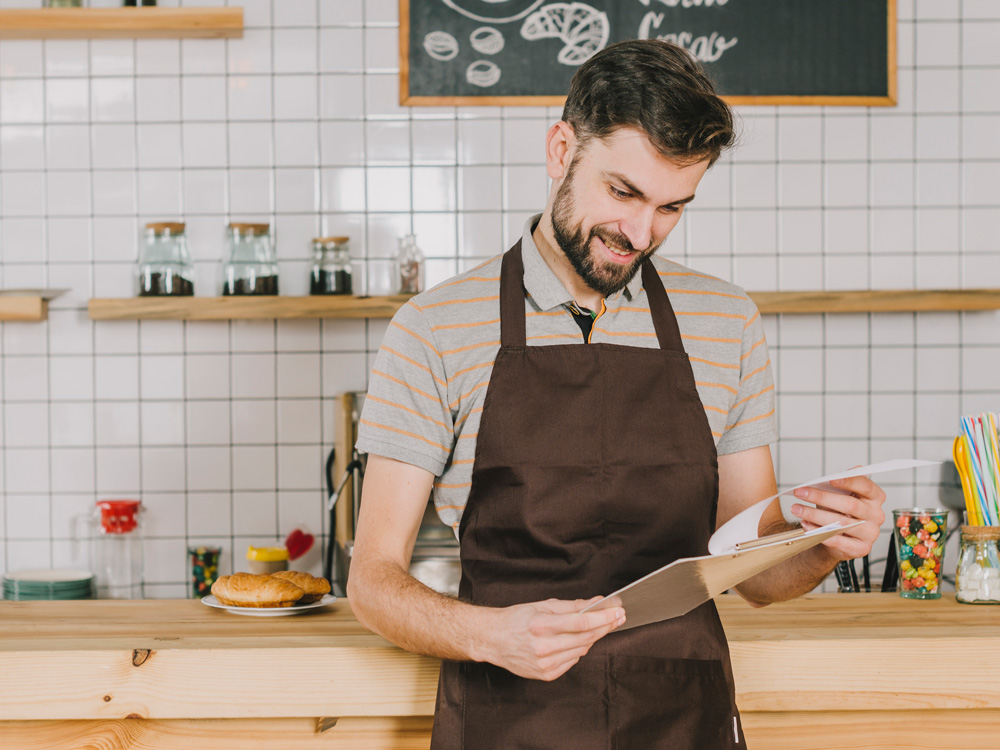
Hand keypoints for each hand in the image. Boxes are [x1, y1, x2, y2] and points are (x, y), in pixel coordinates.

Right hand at [483, 597, 624, 680]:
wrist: (493, 640)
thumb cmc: (516, 619)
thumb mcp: (542, 605)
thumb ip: (571, 606)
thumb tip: (596, 602)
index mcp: (541, 625)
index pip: (581, 622)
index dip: (603, 617)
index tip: (618, 611)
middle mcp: (543, 646)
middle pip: (585, 637)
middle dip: (605, 626)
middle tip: (618, 617)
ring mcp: (545, 663)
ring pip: (581, 650)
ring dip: (593, 637)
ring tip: (598, 626)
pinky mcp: (546, 674)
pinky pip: (572, 661)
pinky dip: (578, 650)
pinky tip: (577, 641)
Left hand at [790, 469, 886, 561]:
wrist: (839, 538)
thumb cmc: (839, 511)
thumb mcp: (839, 495)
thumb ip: (836, 486)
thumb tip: (823, 481)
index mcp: (875, 497)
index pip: (866, 486)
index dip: (849, 482)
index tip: (830, 479)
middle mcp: (876, 515)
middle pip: (849, 505)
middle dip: (821, 497)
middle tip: (800, 493)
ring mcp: (870, 533)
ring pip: (841, 523)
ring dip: (815, 515)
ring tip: (797, 509)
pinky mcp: (861, 549)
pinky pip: (838, 541)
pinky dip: (819, 532)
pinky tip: (805, 525)